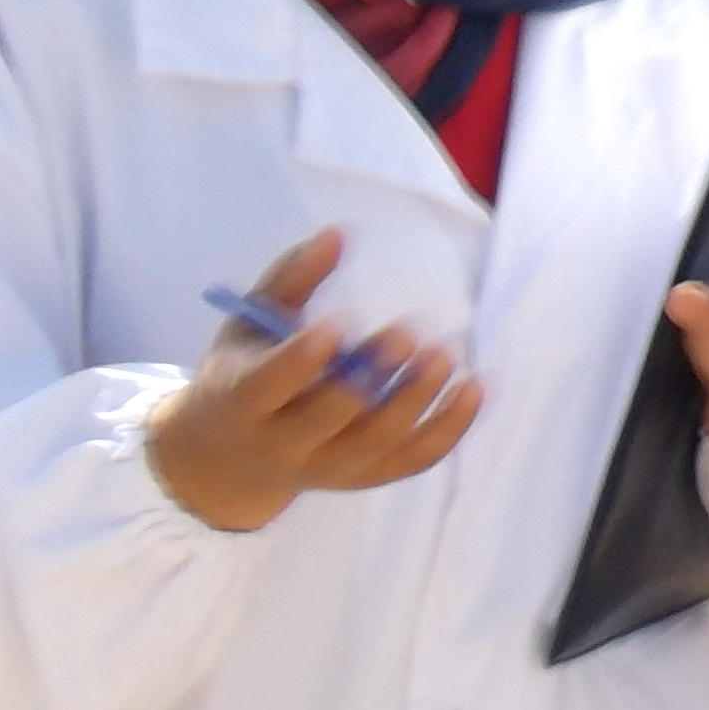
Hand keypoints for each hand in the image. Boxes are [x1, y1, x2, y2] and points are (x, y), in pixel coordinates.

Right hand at [145, 230, 478, 534]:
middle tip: (408, 333)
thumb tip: (339, 232)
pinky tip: (476, 387)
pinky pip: (413, 459)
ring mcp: (327, 467)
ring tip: (445, 355)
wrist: (232, 459)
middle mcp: (283, 444)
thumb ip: (292, 277)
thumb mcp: (249, 324)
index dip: (304, 357)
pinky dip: (450, 427)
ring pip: (378, 443)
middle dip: (372, 377)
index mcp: (242, 401)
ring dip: (417, 400)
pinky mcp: (364, 477)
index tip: (342, 320)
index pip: (269, 385)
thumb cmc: (244, 371)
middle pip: (331, 418)